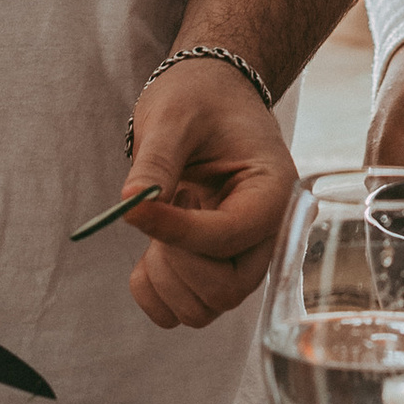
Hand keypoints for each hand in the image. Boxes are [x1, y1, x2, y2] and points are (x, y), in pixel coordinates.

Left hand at [119, 59, 298, 330]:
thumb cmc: (201, 98)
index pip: (229, 237)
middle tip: (161, 207)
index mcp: (272, 193)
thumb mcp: (175, 116)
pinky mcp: (211, 267)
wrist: (209, 93)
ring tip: (163, 217)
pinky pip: (179, 310)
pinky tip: (152, 244)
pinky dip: (154, 290)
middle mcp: (264, 235)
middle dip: (177, 260)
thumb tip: (131, 203)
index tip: (135, 208)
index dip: (176, 231)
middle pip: (225, 291)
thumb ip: (156, 161)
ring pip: (202, 309)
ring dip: (165, 275)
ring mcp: (239, 257)